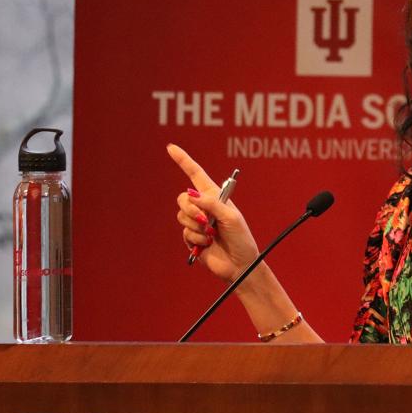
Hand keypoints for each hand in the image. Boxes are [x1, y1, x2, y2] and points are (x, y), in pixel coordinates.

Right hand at [167, 144, 258, 280]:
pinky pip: (184, 232)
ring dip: (197, 227)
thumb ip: (212, 204)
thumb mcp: (231, 217)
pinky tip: (208, 245)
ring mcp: (197, 222)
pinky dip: (196, 239)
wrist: (240, 264)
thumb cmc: (241, 238)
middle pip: (183, 198)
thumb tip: (192, 196)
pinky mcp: (192, 237)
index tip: (170, 148)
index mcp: (215, 196)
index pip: (196, 174)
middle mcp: (204, 207)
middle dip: (192, 209)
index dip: (183, 160)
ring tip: (212, 235)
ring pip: (182, 216)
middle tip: (206, 221)